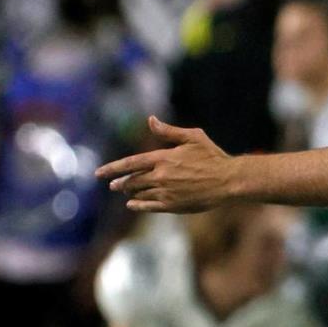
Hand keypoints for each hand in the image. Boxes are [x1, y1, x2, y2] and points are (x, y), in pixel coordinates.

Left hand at [95, 116, 231, 212]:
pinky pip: (149, 206)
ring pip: (139, 193)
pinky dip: (138, 205)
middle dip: (120, 182)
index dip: (113, 168)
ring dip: (129, 192)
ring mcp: (166, 192)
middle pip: (132, 181)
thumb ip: (169, 131)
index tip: (99, 173)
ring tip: (124, 192)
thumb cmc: (212, 156)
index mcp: (163, 158)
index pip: (131, 163)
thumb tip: (150, 120)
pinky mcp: (173, 206)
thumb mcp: (193, 137)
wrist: (228, 181)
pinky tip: (132, 204)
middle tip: (112, 185)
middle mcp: (161, 176)